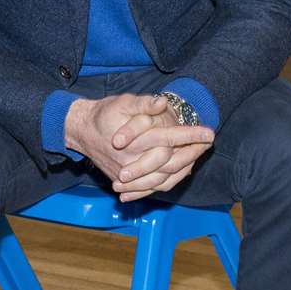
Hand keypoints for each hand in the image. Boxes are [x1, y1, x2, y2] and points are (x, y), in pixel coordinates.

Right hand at [64, 94, 213, 199]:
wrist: (80, 131)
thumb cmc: (104, 114)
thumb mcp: (123, 102)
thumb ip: (144, 103)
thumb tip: (162, 102)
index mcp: (136, 141)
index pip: (169, 139)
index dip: (190, 135)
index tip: (210, 132)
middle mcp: (133, 161)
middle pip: (171, 163)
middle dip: (192, 153)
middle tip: (208, 144)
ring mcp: (128, 174)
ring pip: (163, 179)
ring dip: (183, 168)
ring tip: (197, 157)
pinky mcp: (124, 181)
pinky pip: (151, 187)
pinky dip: (168, 181)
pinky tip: (180, 172)